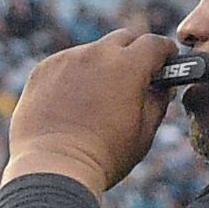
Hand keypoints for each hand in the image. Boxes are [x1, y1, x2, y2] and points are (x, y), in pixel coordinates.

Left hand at [2, 28, 172, 196]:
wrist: (54, 168)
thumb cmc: (104, 155)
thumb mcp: (144, 132)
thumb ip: (157, 102)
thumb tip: (162, 88)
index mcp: (128, 66)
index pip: (154, 44)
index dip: (164, 53)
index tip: (166, 61)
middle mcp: (96, 54)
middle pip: (123, 39)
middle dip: (133, 53)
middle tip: (135, 75)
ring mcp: (66, 60)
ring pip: (92, 52)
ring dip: (101, 65)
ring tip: (99, 93)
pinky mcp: (42, 70)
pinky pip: (65, 64)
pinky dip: (73, 76)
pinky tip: (72, 101)